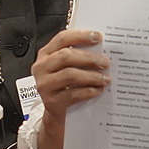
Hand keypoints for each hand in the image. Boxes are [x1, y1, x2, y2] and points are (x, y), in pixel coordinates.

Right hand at [31, 27, 107, 148]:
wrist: (58, 113)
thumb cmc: (65, 86)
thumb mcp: (67, 67)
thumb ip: (78, 56)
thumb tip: (102, 48)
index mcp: (46, 54)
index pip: (62, 38)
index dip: (81, 36)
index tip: (98, 37)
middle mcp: (42, 67)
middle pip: (66, 56)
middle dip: (89, 58)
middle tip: (106, 62)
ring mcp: (44, 85)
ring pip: (70, 75)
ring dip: (92, 76)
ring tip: (106, 78)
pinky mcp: (51, 101)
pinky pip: (73, 94)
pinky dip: (88, 91)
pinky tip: (98, 90)